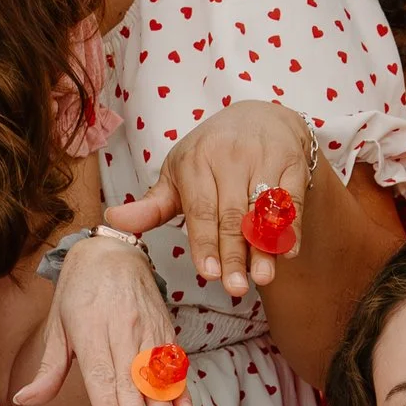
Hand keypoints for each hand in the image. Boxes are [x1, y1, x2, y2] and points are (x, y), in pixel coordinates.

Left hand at [13, 233, 178, 405]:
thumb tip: (23, 399)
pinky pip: (174, 362)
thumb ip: (48, 369)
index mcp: (90, 327)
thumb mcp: (57, 325)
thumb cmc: (80, 290)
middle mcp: (121, 327)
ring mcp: (147, 327)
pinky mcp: (165, 328)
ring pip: (156, 374)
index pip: (100, 372)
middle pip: (130, 379)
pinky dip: (180, 387)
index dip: (107, 403)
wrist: (112, 251)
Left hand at [112, 100, 317, 301]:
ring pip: (263, 211)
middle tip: (234, 288)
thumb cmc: (212, 154)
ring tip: (263, 277)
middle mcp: (229, 157)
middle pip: (231, 215)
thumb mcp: (178, 174)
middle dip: (233, 254)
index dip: (205, 243)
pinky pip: (292, 200)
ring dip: (264, 247)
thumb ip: (152, 205)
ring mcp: (263, 158)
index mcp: (195, 162)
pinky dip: (291, 228)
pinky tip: (287, 253)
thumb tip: (113, 220)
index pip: (200, 210)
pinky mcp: (292, 162)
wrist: (260, 116)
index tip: (208, 274)